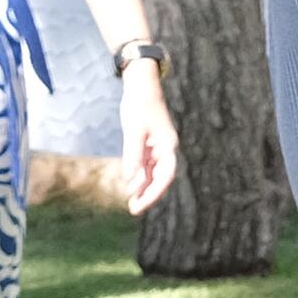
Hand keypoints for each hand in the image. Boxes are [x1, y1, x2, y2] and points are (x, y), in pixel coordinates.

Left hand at [115, 60, 180, 214]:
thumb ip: (133, 155)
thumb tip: (130, 179)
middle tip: (134, 209)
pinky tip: (129, 187)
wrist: (140, 87)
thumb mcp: (134, 130)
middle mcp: (165, 149)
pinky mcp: (148, 144)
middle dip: (148, 195)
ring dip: (142, 188)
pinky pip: (145, 165)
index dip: (154, 192)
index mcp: (168, 145)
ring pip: (152, 173)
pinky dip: (138, 177)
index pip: (165, 175)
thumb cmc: (139, 105)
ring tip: (131, 204)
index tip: (142, 204)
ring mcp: (157, 147)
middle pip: (160, 178)